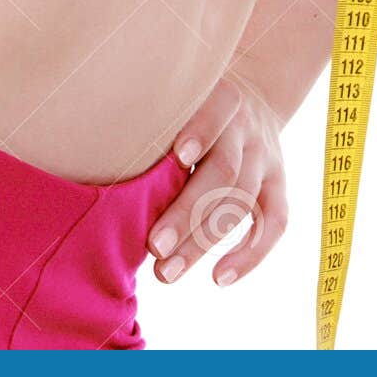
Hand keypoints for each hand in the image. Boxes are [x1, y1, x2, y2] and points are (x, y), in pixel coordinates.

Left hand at [148, 74, 287, 287]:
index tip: (177, 157)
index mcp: (223, 99)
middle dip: (188, 212)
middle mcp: (248, 130)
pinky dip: (249, 256)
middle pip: (225, 171)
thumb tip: (98, 155)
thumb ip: (156, 118)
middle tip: (154, 247)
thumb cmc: (191, 107)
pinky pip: (274, 224)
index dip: (201, 132)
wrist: (253, 99)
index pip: (217, 112)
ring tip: (167, 272)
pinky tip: (218, 278)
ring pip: (242, 203)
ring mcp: (267, 159)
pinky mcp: (278, 186)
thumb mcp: (179, 98)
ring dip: (204, 242)